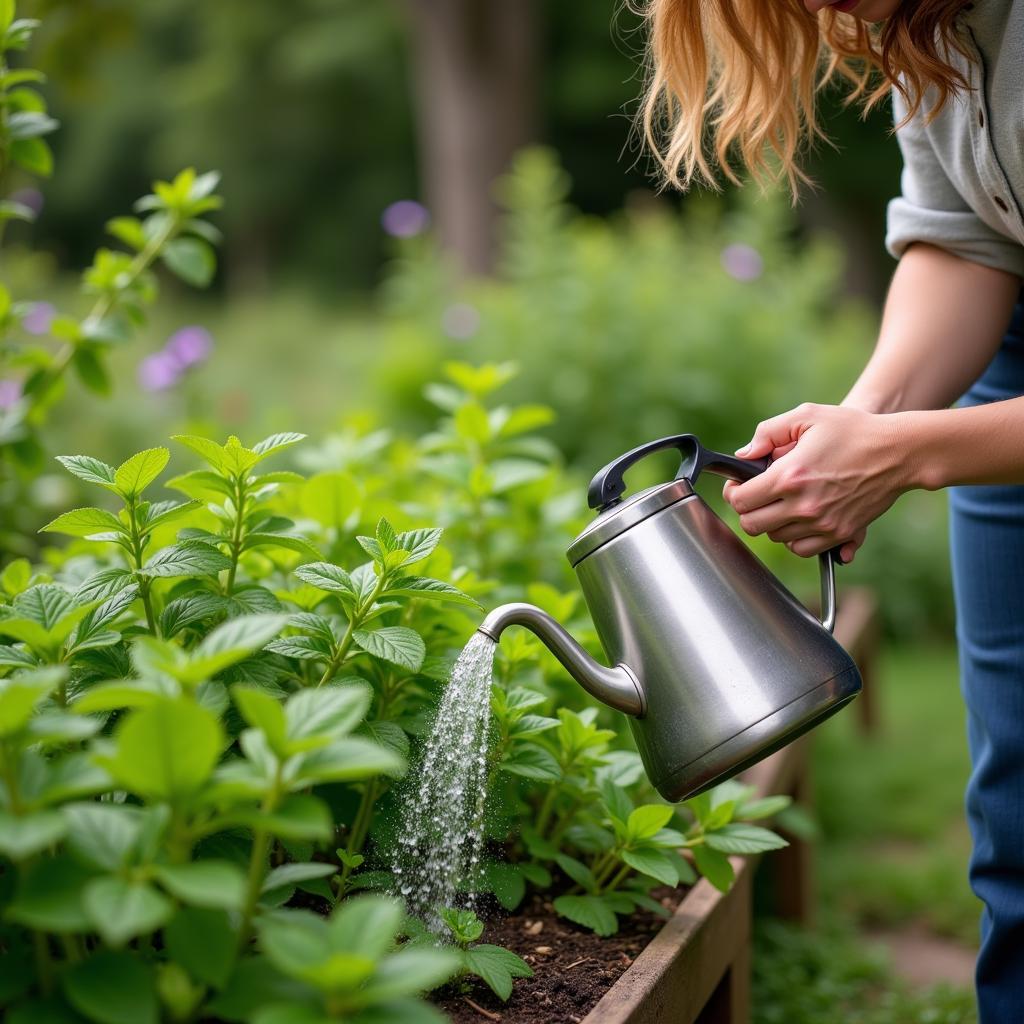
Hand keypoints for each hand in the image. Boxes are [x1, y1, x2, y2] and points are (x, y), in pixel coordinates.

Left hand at [721, 403, 908, 561]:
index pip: (740, 500)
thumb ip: (768, 433)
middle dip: (749, 510)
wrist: (899, 451)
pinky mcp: (839, 533)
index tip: (737, 485)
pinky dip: (795, 537)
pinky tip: (799, 518)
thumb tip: (744, 456)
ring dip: (772, 523)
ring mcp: (822, 523)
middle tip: (756, 497)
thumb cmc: (853, 430)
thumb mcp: (807, 416)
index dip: (733, 492)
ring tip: (782, 502)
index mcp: (790, 476)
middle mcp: (804, 505)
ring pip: (776, 538)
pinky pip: (801, 548)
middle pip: (753, 525)